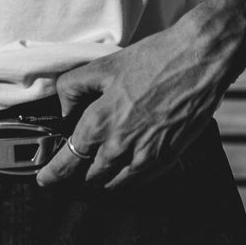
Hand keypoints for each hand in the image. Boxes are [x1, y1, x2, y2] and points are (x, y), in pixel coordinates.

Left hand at [37, 0, 245, 191]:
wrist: (200, 60)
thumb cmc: (153, 59)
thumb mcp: (103, 66)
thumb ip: (73, 88)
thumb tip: (64, 109)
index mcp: (100, 123)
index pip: (68, 163)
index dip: (52, 175)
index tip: (44, 180)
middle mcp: (121, 146)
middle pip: (91, 178)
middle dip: (79, 176)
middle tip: (75, 169)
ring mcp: (147, 156)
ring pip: (116, 184)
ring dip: (104, 180)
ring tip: (100, 169)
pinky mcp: (169, 158)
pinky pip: (141, 181)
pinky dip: (130, 178)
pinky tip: (128, 164)